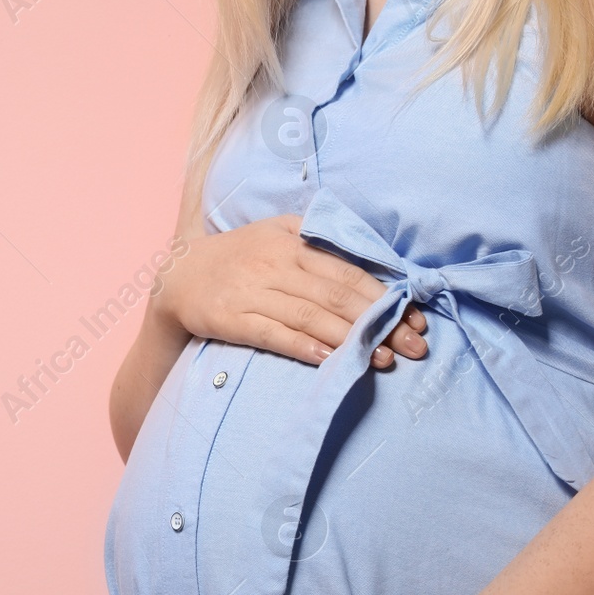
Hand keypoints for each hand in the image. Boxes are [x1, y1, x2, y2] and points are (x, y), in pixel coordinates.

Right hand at [156, 215, 426, 367]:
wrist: (176, 277)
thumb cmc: (239, 258)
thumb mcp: (276, 233)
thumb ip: (319, 239)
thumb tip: (374, 261)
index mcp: (292, 240)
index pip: (349, 270)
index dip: (386, 296)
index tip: (417, 320)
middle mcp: (274, 263)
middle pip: (337, 294)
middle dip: (380, 322)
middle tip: (414, 347)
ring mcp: (251, 291)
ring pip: (310, 315)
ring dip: (350, 339)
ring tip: (383, 359)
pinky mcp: (229, 317)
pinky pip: (272, 334)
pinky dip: (302, 346)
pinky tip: (329, 361)